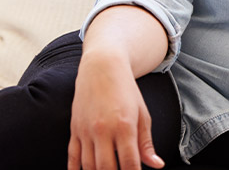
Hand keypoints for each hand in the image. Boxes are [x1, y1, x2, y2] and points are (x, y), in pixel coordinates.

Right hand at [68, 52, 164, 169]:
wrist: (102, 67)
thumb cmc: (126, 91)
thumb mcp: (142, 114)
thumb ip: (147, 142)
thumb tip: (157, 165)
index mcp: (125, 126)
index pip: (129, 162)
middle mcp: (103, 130)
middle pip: (107, 168)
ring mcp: (86, 130)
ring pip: (88, 166)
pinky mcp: (74, 129)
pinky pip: (72, 157)